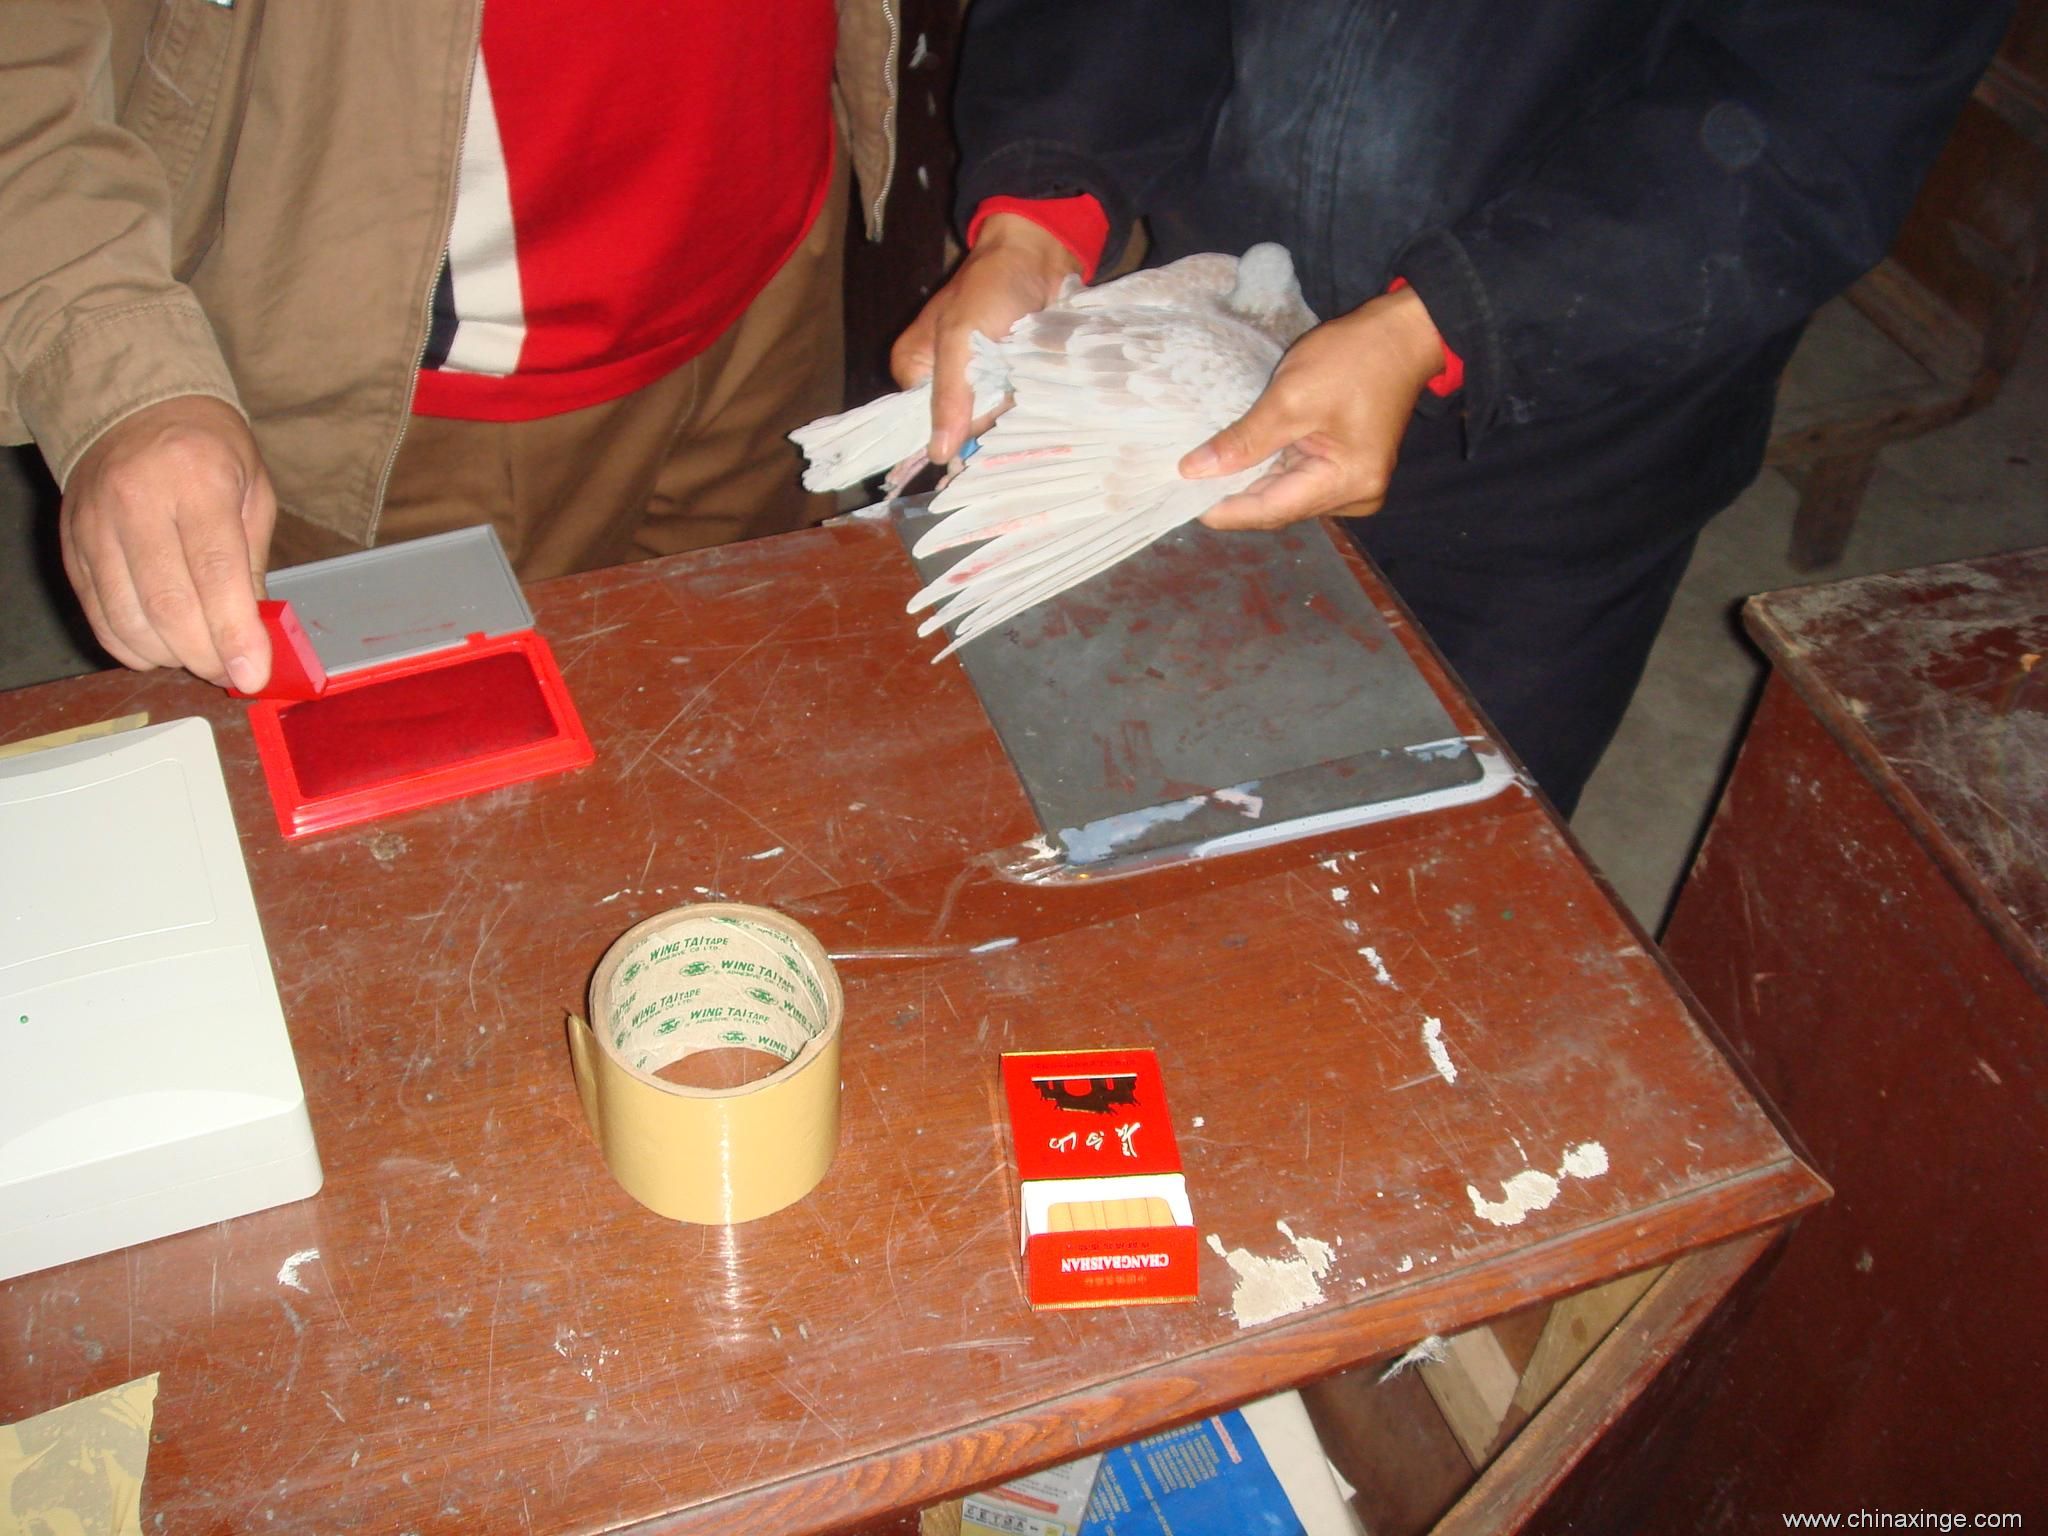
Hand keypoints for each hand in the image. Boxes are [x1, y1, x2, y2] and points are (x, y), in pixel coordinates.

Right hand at [59, 395, 276, 689]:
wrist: (135, 410)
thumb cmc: (208, 452)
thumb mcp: (252, 491)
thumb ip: (253, 562)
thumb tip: (258, 634)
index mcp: (196, 480)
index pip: (215, 572)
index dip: (234, 633)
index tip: (252, 676)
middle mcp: (136, 501)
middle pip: (168, 605)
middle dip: (205, 656)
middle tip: (232, 674)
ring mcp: (95, 525)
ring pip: (128, 619)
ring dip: (169, 657)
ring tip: (201, 660)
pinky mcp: (70, 546)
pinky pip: (98, 614)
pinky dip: (131, 647)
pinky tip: (161, 648)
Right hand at [890, 213, 1081, 462]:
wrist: (1038, 257)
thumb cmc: (991, 286)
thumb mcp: (961, 337)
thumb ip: (949, 395)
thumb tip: (938, 454)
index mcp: (914, 370)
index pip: (924, 424)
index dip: (951, 431)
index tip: (979, 424)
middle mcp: (940, 381)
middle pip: (960, 426)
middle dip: (986, 415)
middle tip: (1006, 387)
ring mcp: (975, 383)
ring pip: (990, 419)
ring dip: (1009, 407)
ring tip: (1023, 381)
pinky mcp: (1004, 380)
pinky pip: (1010, 408)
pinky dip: (1024, 401)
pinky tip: (1034, 385)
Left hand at [1181, 285, 1445, 529]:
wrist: (1402, 334)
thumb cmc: (1353, 359)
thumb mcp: (1291, 398)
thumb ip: (1243, 441)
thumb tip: (1194, 471)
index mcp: (1346, 484)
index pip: (1269, 511)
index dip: (1221, 509)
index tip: (1179, 499)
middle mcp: (1354, 497)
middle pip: (1277, 508)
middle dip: (1232, 495)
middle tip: (1184, 482)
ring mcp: (1353, 486)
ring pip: (1284, 496)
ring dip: (1248, 483)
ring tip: (1204, 471)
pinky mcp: (1347, 470)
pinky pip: (1298, 480)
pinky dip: (1268, 470)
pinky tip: (1238, 460)